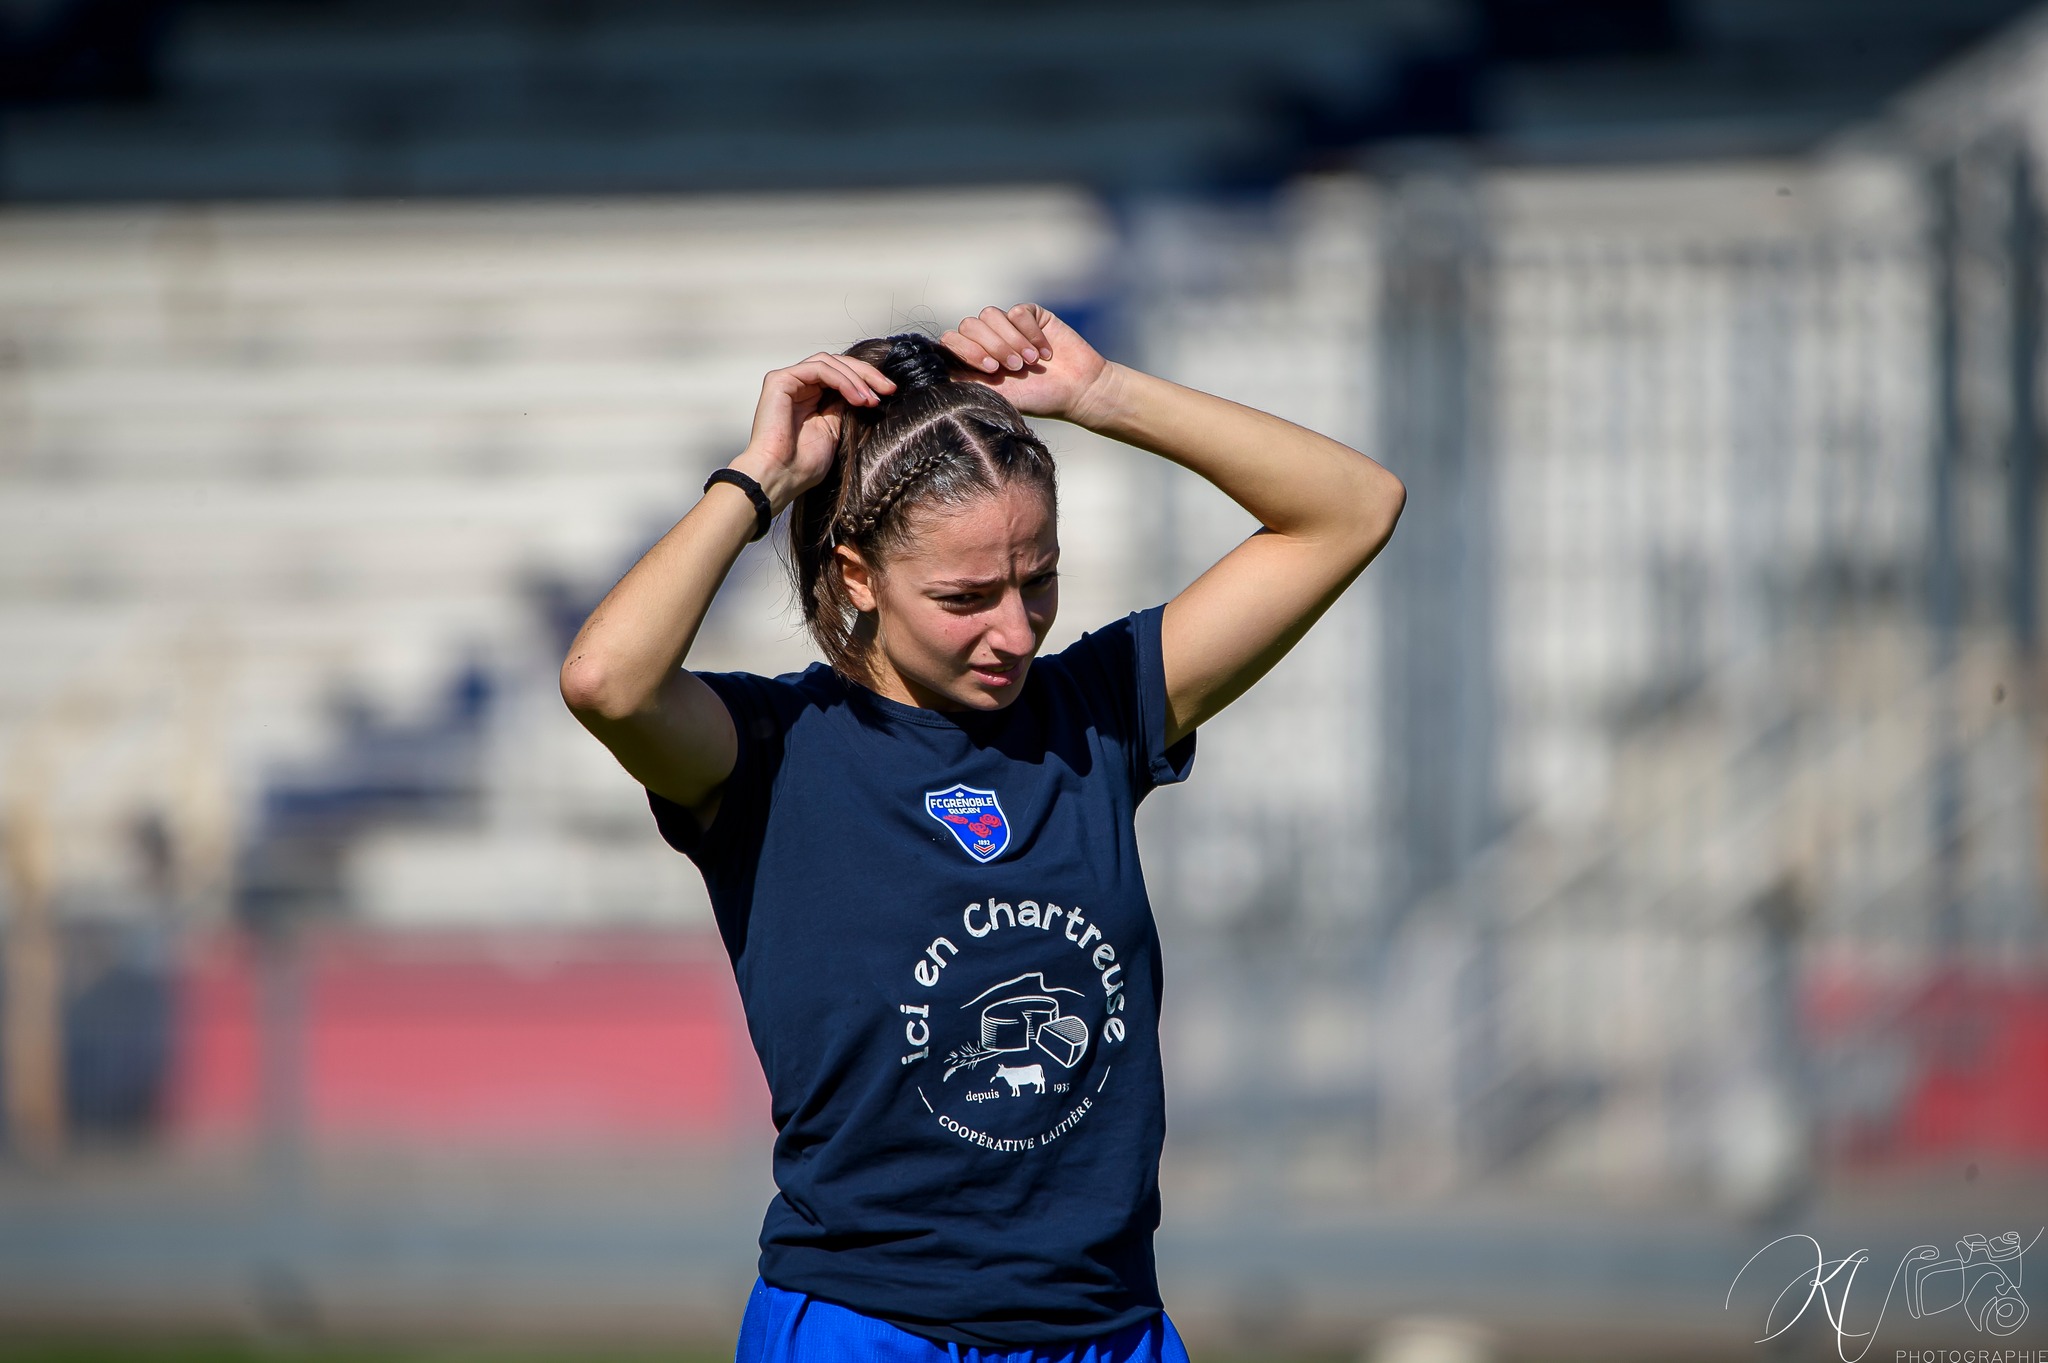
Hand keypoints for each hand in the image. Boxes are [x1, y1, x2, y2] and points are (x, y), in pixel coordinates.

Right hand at [732, 352, 895, 507]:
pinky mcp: (780, 380)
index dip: (867, 380)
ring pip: (829, 362)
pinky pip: (819, 369)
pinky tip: (857, 398)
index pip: (841, 375)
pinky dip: (842, 380)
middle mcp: (798, 385)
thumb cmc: (803, 464)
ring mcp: (788, 380)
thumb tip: (866, 392)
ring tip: (871, 400)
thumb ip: (844, 407)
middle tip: (888, 389)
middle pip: (837, 364)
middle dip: (867, 374)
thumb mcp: (834, 430)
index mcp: (810, 396)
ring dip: (856, 378)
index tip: (890, 392)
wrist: (780, 476)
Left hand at [940, 304, 1117, 426]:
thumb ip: (964, 380)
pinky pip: (1018, 312)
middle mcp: (987, 340)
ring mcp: (1007, 326)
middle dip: (990, 346)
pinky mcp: (1029, 316)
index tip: (990, 370)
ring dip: (1010, 340)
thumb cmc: (1038, 399)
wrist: (1078, 390)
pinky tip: (1045, 352)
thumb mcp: (995, 395)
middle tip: (1012, 368)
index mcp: (974, 361)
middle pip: (968, 325)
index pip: (951, 341)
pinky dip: (1030, 333)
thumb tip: (932, 370)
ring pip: (990, 315)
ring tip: (1029, 362)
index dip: (966, 350)